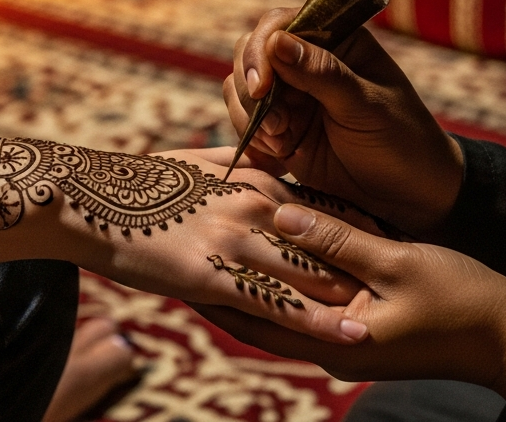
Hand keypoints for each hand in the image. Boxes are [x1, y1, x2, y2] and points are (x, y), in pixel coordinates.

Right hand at [57, 148, 371, 345]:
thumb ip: (232, 173)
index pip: (325, 209)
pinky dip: (319, 321)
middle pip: (328, 242)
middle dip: (370, 267)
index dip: (362, 232)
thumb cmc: (138, 185)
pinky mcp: (214, 275)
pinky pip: (278, 302)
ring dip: (356, 298)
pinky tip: (352, 336)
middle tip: (416, 290)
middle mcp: (256, 208)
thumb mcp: (197, 168)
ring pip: (312, 273)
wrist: (89, 199)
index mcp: (255, 182)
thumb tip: (251, 173)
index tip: (396, 250)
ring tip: (401, 319)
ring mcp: (236, 241)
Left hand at [192, 204, 505, 396]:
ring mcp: (347, 339)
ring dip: (250, 284)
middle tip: (178, 253)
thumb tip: (278, 214)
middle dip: (218, 288)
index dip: (209, 288)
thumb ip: (336, 238)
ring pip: (282, 311)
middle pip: (258, 318)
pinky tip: (274, 257)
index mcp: (332, 337)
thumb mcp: (397, 261)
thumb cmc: (462, 301)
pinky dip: (286, 283)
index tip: (172, 259)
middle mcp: (330, 346)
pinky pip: (310, 306)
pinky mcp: (363, 327)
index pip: (252, 316)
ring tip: (213, 250)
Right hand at [223, 8, 464, 237]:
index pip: (279, 24)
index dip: (260, 50)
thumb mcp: (367, 106)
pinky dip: (252, 142)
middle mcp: (307, 63)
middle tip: (277, 127)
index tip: (261, 86)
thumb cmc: (402, 140)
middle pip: (250, 55)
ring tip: (282, 144)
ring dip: (250, 117)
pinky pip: (245, 125)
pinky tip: (278, 161)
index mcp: (336, 40)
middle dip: (252, 90)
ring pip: (240, 90)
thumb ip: (322, 74)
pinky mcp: (281, 131)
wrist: (410, 196)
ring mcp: (291, 97)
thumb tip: (277, 41)